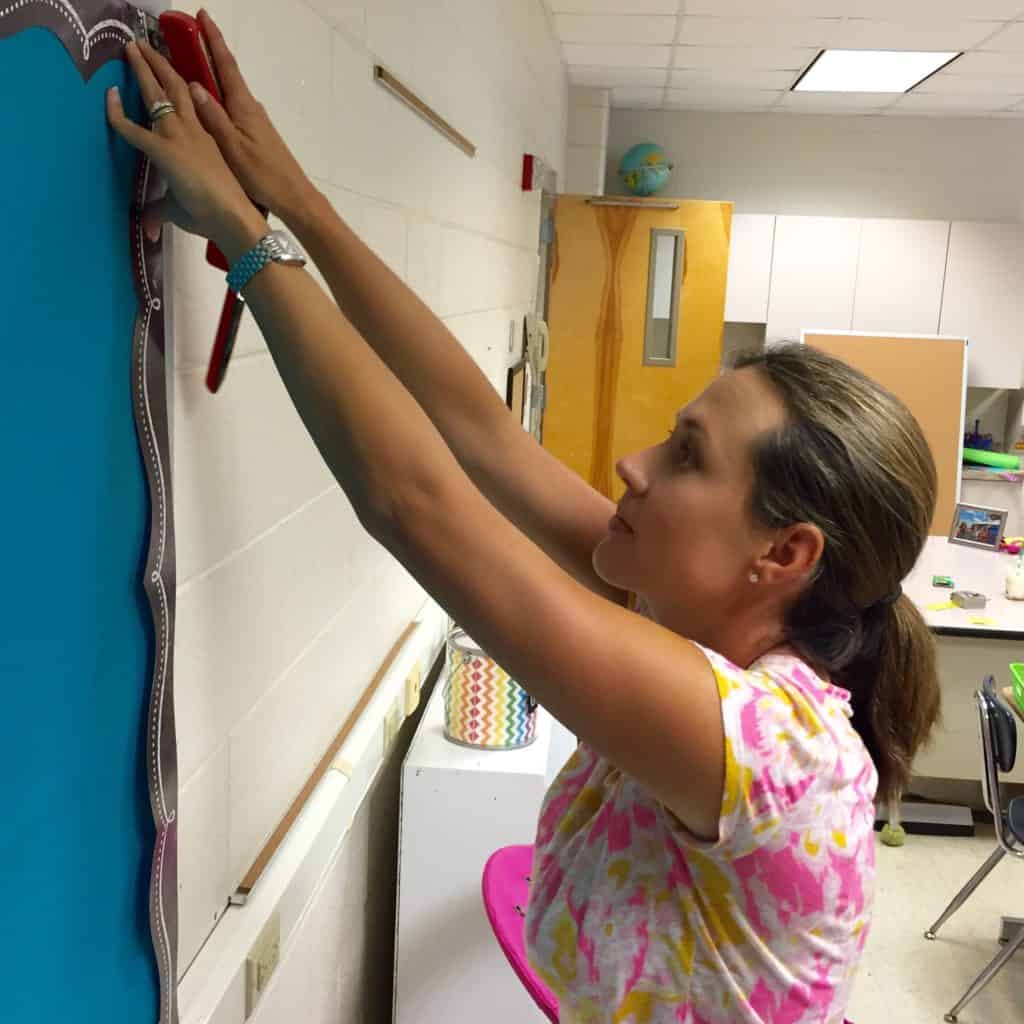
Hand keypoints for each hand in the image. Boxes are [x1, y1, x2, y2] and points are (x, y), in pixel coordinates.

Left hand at [107, 39, 266, 260]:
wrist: (232, 217)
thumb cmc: (216, 214)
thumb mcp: (182, 208)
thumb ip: (160, 212)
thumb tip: (148, 230)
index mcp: (206, 140)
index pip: (191, 106)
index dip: (178, 89)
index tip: (167, 76)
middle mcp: (194, 132)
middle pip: (177, 88)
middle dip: (159, 65)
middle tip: (144, 47)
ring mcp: (180, 137)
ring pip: (160, 93)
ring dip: (145, 68)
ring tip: (133, 50)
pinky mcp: (163, 149)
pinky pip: (131, 127)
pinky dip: (116, 113)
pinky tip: (109, 96)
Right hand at [183, 10, 316, 222]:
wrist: (293, 196)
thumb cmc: (262, 174)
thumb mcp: (232, 146)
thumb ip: (213, 117)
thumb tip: (193, 85)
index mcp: (243, 106)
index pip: (225, 64)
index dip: (213, 39)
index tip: (202, 15)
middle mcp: (250, 107)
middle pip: (226, 73)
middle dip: (208, 52)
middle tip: (188, 33)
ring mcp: (255, 121)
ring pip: (228, 91)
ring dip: (210, 75)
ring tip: (189, 64)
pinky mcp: (256, 134)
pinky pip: (231, 107)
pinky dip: (217, 97)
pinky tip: (207, 103)